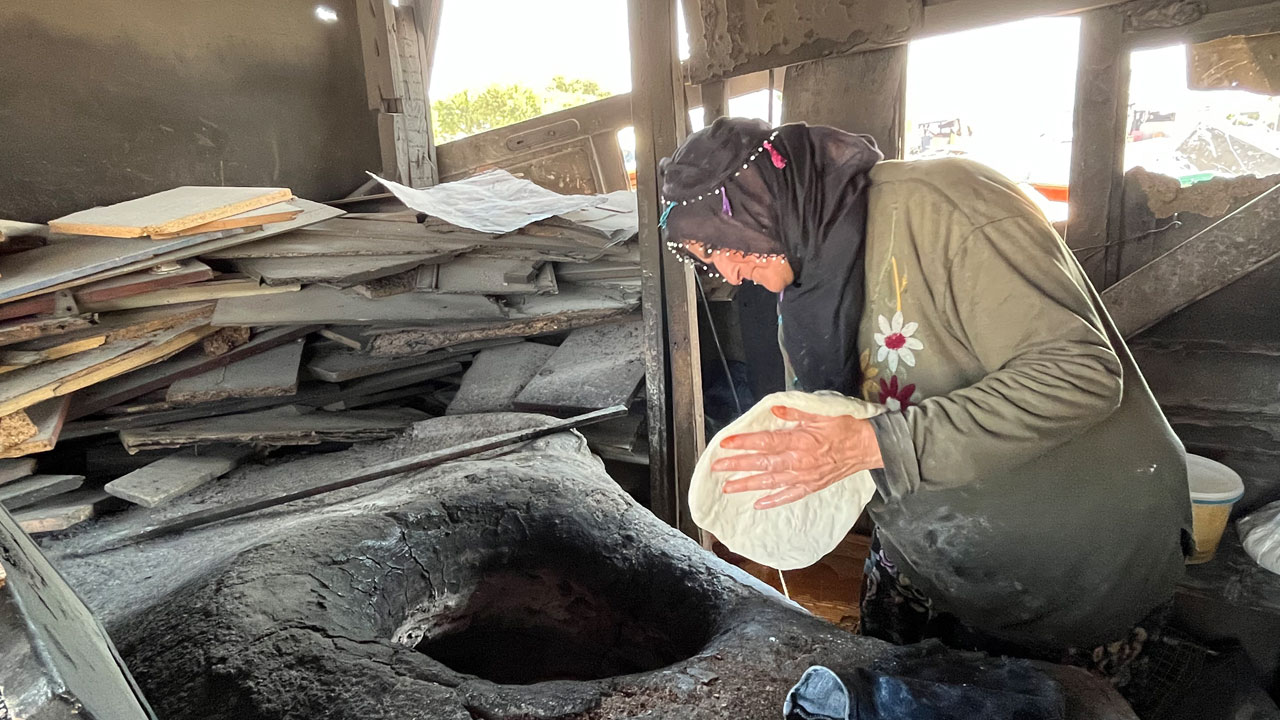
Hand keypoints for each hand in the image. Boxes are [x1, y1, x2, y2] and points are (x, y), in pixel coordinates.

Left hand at [712, 406, 883, 509]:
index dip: (744, 443)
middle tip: (717, 467)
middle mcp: (799, 461)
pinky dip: (773, 501)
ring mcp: (805, 476)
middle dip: (738, 465)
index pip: (765, 442)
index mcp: (800, 440)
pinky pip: (790, 495)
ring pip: (771, 482)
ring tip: (728, 487)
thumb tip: (776, 408)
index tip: (725, 444)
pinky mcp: (812, 486)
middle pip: (762, 464)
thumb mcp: (822, 412)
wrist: (869, 447)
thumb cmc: (846, 427)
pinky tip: (758, 504)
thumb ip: (796, 411)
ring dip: (748, 485)